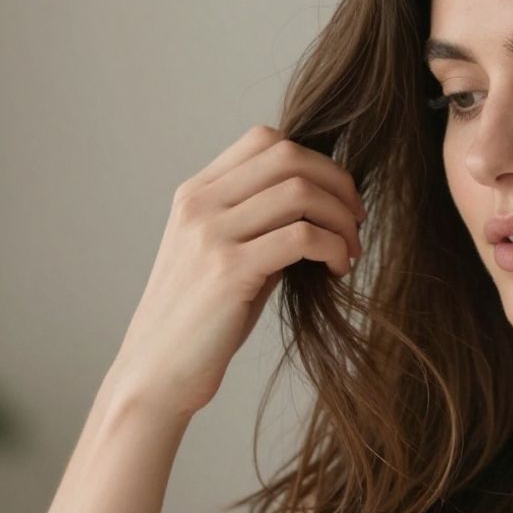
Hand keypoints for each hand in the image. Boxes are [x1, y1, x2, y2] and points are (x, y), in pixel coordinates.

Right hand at [105, 125, 365, 419]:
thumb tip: (325, 202)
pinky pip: (302, 236)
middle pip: (288, 156)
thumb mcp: (225, 254)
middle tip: (356, 221)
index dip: (316, 161)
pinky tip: (336, 270)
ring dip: (341, 219)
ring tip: (349, 252)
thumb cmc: (202, 320)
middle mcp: (200, 204)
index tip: (338, 198)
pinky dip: (334, 248)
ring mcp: (210, 234)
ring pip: (300, 192)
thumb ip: (262, 222)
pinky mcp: (228, 270)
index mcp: (196, 193)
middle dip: (338, 183)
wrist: (156, 373)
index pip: (265, 139)